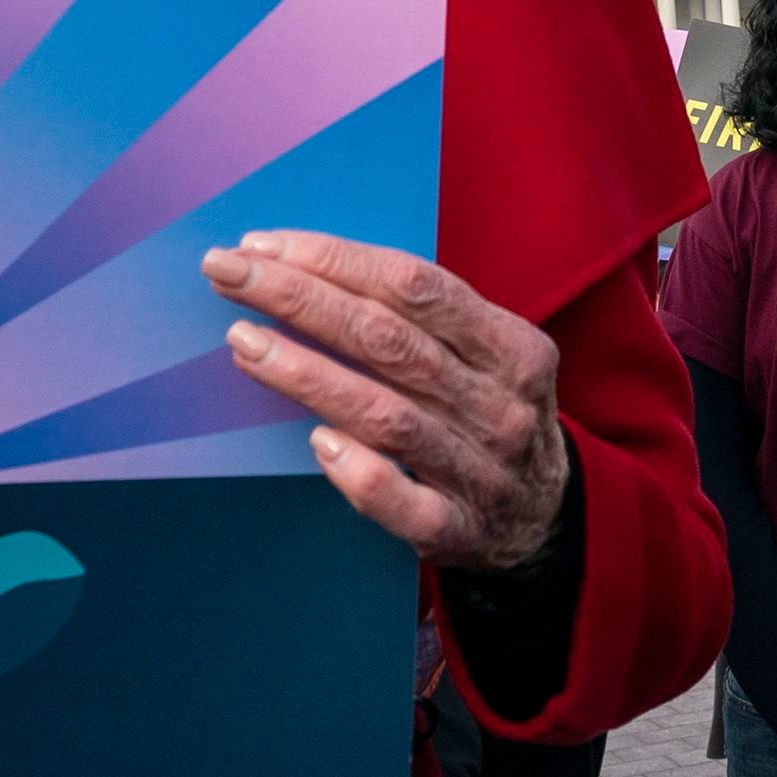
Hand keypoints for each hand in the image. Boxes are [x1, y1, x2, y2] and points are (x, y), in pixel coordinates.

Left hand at [202, 233, 570, 570]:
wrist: (547, 523)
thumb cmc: (493, 418)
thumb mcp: (491, 357)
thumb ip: (425, 321)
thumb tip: (310, 270)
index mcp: (512, 348)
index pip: (415, 286)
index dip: (334, 260)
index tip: (265, 245)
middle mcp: (499, 405)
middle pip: (389, 340)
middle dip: (300, 298)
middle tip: (229, 272)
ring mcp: (481, 471)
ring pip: (385, 415)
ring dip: (308, 375)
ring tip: (243, 343)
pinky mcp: (456, 531)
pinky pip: (402, 503)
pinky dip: (359, 473)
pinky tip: (316, 444)